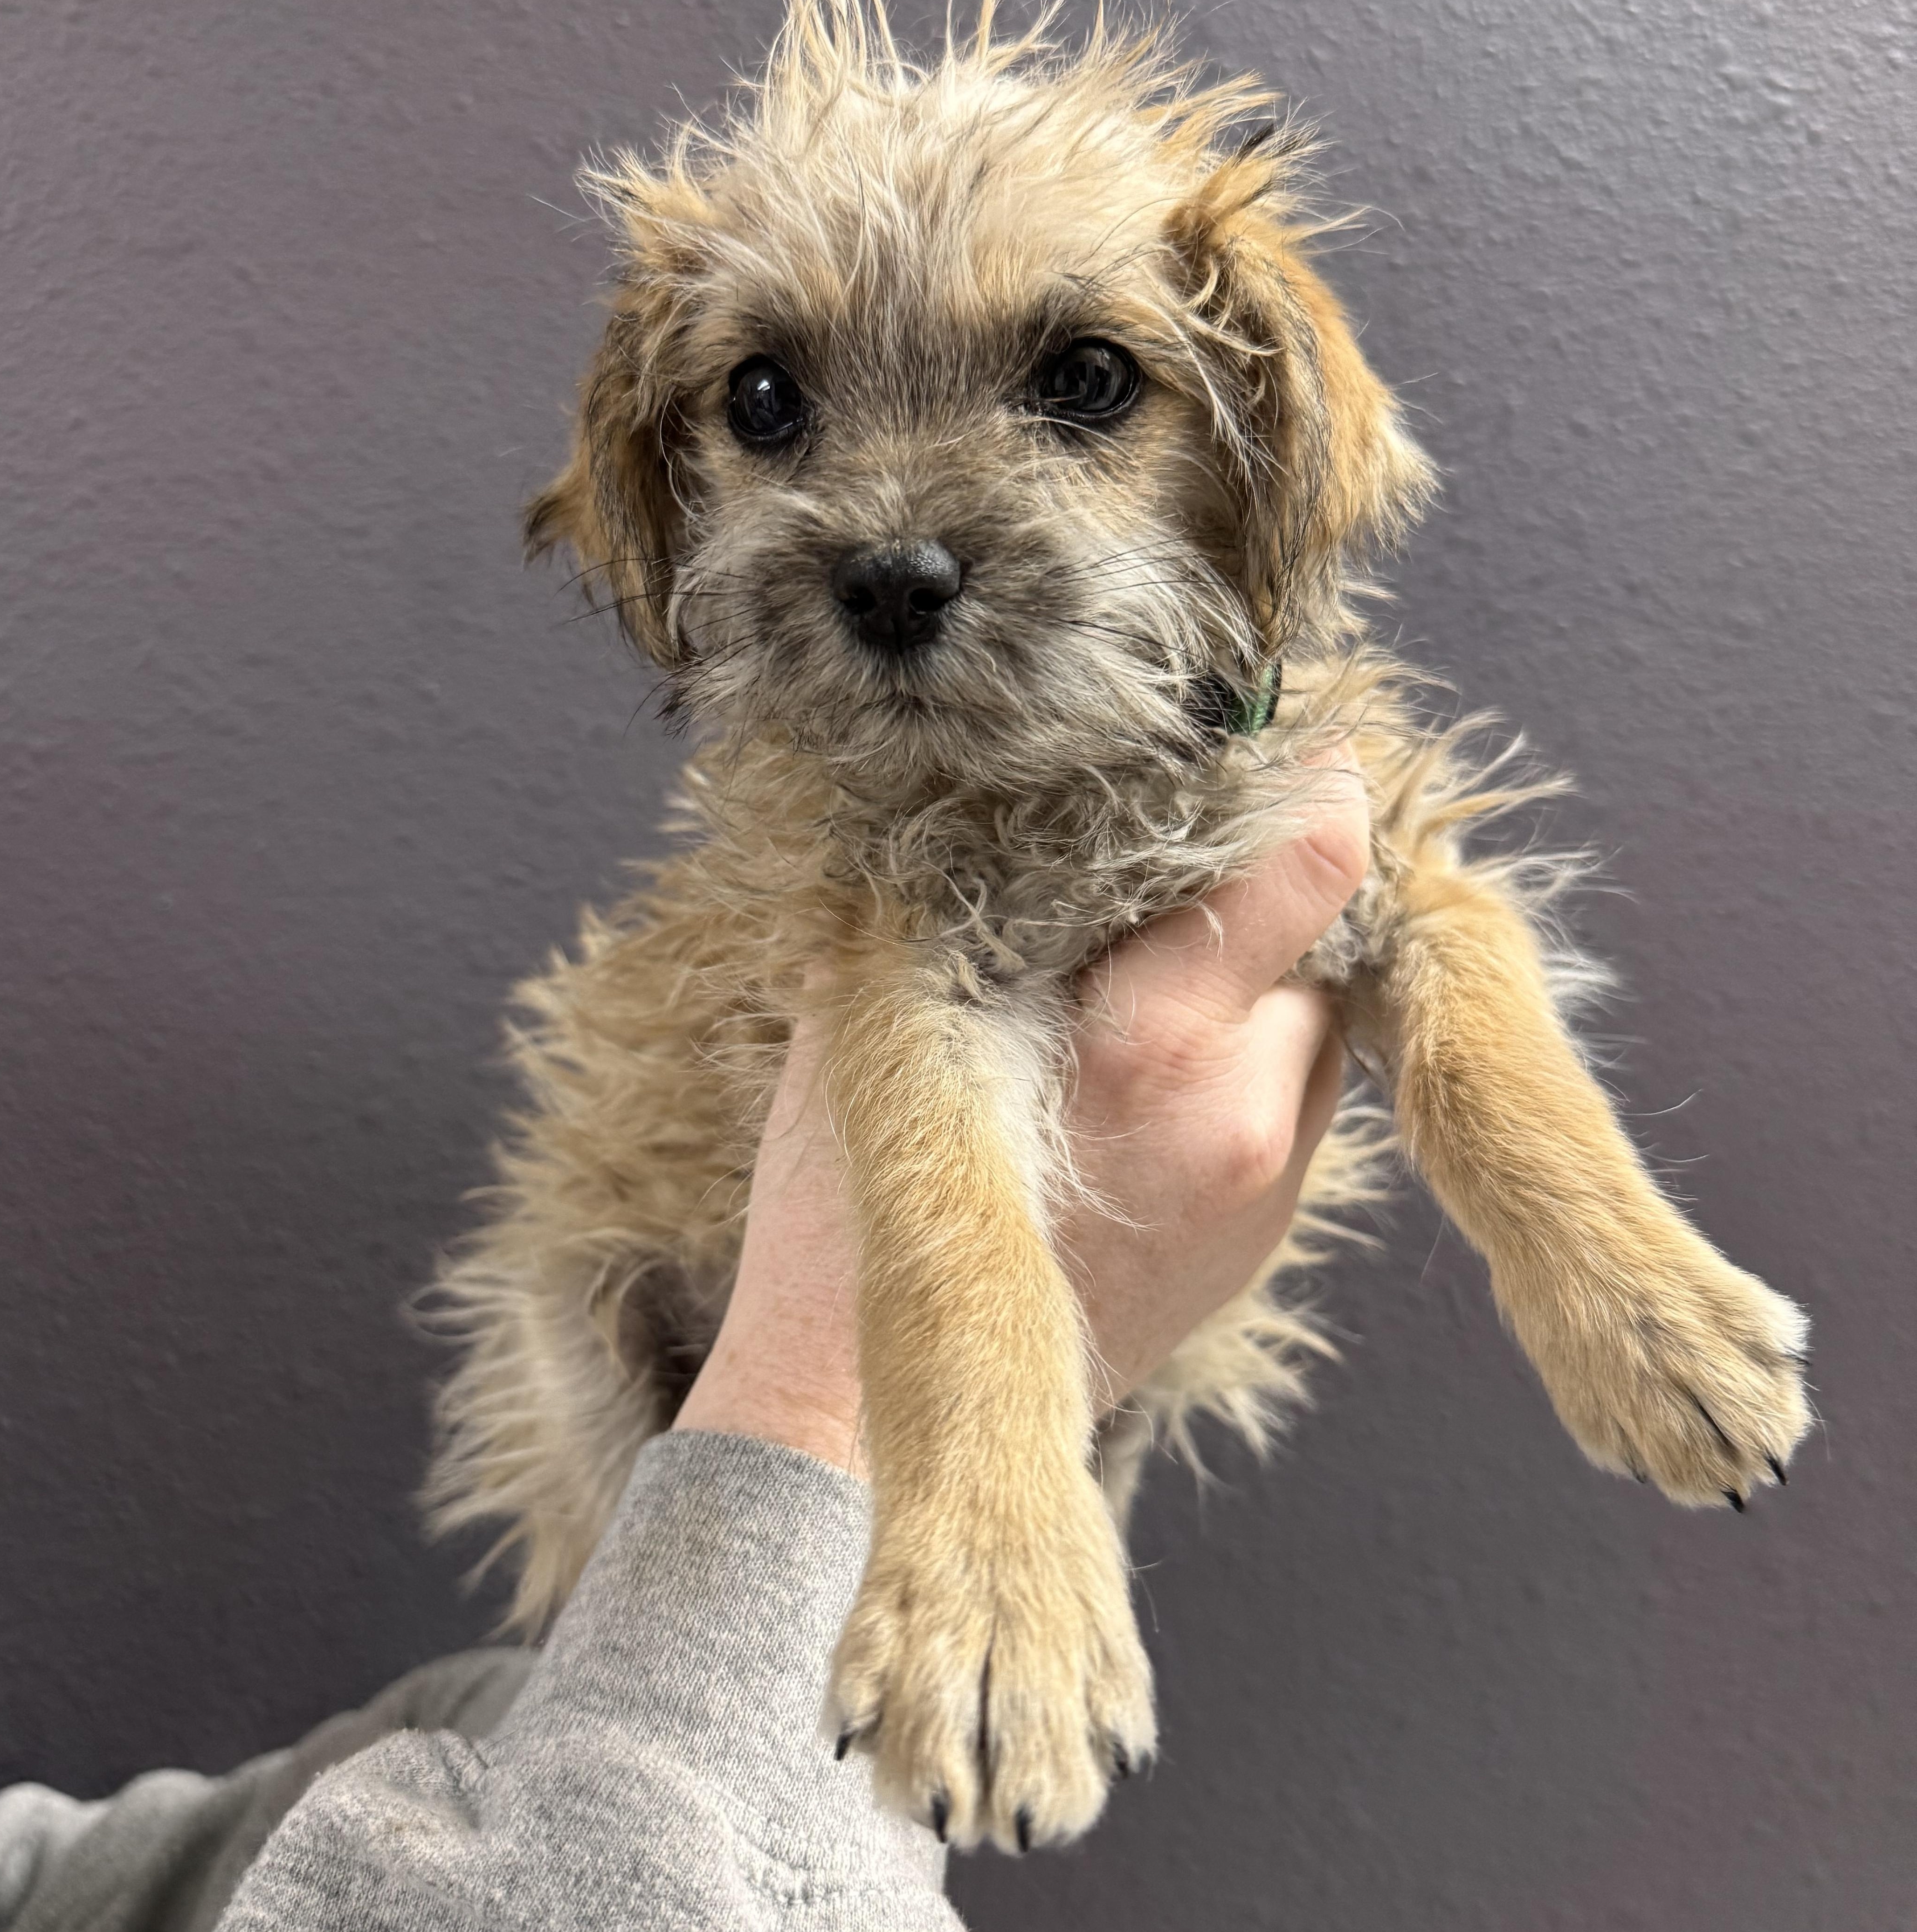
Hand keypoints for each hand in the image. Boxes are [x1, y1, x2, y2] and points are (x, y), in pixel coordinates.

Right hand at [674, 764, 1370, 1471]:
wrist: (873, 1423)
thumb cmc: (851, 1218)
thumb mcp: (878, 1029)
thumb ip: (953, 907)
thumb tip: (992, 798)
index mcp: (1148, 1042)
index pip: (1307, 865)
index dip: (1303, 787)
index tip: (1274, 749)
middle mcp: (1239, 1110)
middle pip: (1321, 935)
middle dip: (1255, 892)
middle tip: (1173, 866)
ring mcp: (1267, 1184)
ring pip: (1315, 1017)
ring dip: (1253, 979)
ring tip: (1150, 978)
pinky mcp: (1266, 1232)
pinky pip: (1291, 1095)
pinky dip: (1239, 1056)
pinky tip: (1146, 1070)